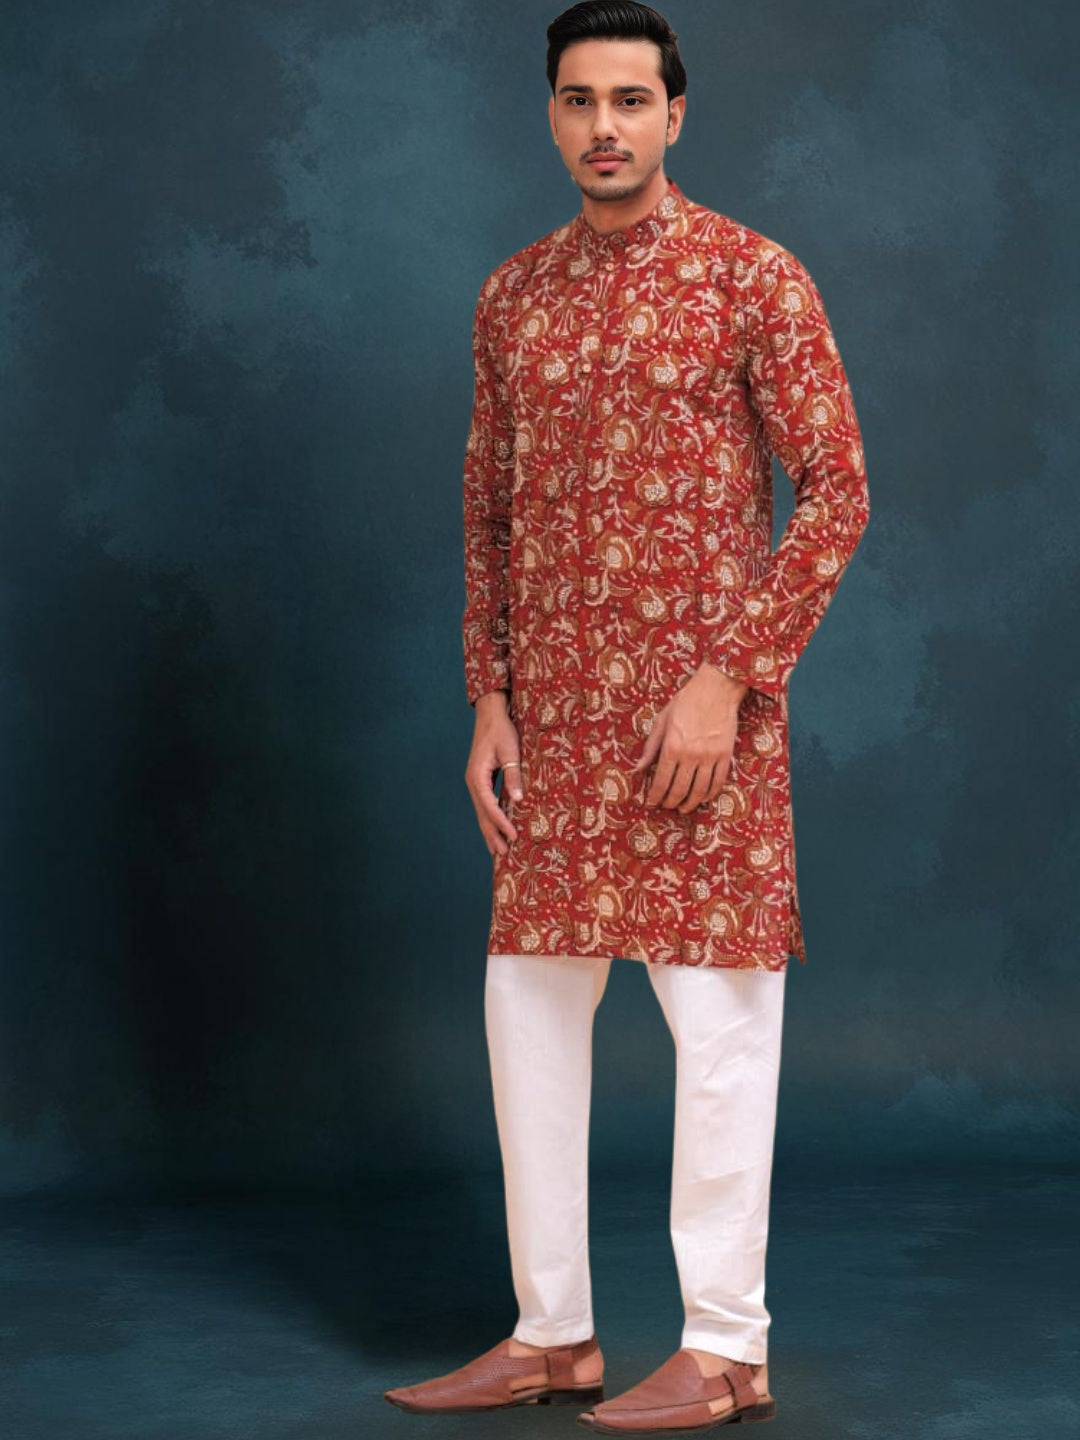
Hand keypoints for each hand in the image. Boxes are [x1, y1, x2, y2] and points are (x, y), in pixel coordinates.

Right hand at [465, 690, 524, 856]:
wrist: (490, 714)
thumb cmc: (501, 730)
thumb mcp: (510, 751)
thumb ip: (513, 775)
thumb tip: (517, 799)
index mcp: (477, 777)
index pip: (489, 806)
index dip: (502, 823)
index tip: (514, 837)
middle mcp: (473, 782)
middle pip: (482, 815)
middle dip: (492, 835)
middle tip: (503, 855)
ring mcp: (476, 782)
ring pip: (482, 812)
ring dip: (491, 830)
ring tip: (498, 850)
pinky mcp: (481, 779)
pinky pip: (486, 804)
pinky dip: (492, 818)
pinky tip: (498, 827)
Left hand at [630, 664, 748, 812]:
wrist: (716, 688)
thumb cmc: (685, 702)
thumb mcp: (662, 721)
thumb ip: (650, 748)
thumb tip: (637, 769)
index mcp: (672, 747)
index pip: (661, 781)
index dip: (655, 796)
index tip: (651, 803)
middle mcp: (691, 755)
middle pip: (679, 789)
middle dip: (671, 802)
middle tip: (666, 806)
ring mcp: (710, 756)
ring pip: (699, 790)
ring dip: (690, 803)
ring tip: (684, 808)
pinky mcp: (725, 755)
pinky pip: (718, 782)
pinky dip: (710, 794)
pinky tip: (703, 798)